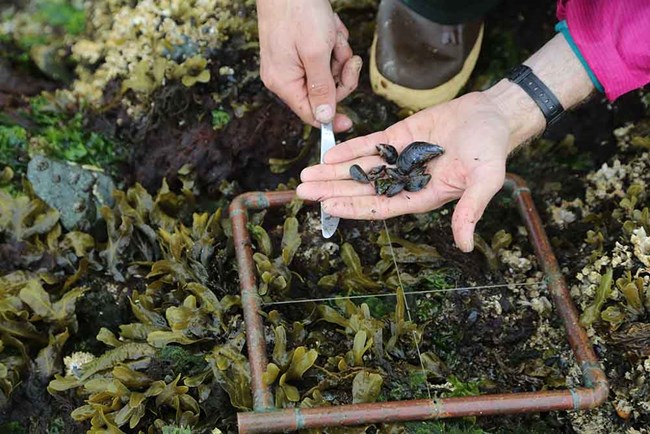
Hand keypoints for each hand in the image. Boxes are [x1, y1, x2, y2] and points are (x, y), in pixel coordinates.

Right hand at [256, 0, 361, 131]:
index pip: (309, 114)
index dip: (331, 118)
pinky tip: (329, 28)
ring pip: (328, 73)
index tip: (349, 121)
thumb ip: (321, 88)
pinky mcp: (299, 50)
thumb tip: (324, 119)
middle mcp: (284, 77)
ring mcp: (291, 63)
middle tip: (347, 56)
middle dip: (340, 74)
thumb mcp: (316, 53)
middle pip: (323, 94)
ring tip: (333, 35)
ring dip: (338, 54)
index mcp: (283, 83)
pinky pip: (324, 57)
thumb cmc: (298, 12)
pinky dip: (333, 43)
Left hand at [297, 91, 517, 251]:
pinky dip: (350, 149)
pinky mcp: (399, 136)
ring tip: (305, 176)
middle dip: (332, 191)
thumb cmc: (491, 151)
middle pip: (362, 189)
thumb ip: (471, 210)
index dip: (353, 207)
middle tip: (302, 192)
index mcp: (421, 196)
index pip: (380, 206)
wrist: (492, 117)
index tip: (328, 207)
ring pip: (360, 168)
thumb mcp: (485, 181)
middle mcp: (405, 181)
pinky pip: (370, 144)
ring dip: (333, 172)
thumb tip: (465, 245)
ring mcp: (399, 158)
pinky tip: (329, 154)